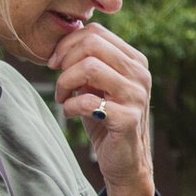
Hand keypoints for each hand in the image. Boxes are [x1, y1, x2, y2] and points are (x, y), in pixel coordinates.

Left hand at [47, 21, 156, 195]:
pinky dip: (69, 106)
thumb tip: (62, 44)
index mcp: (135, 61)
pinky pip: (87, 101)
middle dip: (65, 60)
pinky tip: (68, 113)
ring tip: (61, 97)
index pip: (97, 33)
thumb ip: (88, 62)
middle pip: (93, 44)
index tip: (55, 63)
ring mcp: (136, 96)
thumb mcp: (98, 86)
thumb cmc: (106, 120)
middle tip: (58, 80)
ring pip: (90, 67)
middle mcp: (140, 74)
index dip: (68, 43)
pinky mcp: (127, 119)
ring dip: (65, 82)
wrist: (125, 161)